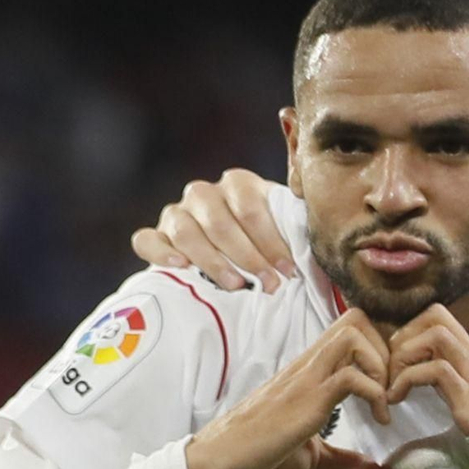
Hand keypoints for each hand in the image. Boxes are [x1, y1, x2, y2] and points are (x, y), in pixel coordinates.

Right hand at [131, 168, 293, 292]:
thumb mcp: (286, 231)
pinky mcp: (156, 236)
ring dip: (212, 261)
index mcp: (239, 184)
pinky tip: (182, 266)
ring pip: (185, 231)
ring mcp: (177, 214)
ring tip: (235, 285)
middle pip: (220, 222)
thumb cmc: (267, 246)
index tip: (288, 270)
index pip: (251, 208)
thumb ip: (298, 228)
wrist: (233, 259)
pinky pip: (147, 240)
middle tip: (269, 285)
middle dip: (248, 257)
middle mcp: (204, 194)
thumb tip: (321, 235)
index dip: (271, 240)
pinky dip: (161, 252)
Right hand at [185, 309, 394, 468]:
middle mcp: (308, 366)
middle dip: (389, 347)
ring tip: (387, 401)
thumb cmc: (257, 457)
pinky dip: (376, 394)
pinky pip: (350, 376)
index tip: (395, 384)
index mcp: (311, 372)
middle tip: (396, 387)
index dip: (383, 347)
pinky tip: (380, 420)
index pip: (351, 329)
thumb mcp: (315, 459)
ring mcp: (305, 380)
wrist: (214, 467)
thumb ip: (350, 464)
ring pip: (354, 336)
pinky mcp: (305, 400)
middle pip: (357, 319)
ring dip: (383, 365)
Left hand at [386, 305, 468, 435]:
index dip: (409, 333)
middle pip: (437, 317)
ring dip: (404, 356)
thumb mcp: (457, 444)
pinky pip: (438, 370)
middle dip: (402, 339)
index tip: (394, 366)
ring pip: (438, 336)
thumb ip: (426, 447)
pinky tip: (396, 402)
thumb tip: (392, 468)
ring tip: (393, 388)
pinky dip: (407, 380)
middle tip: (388, 375)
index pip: (441, 321)